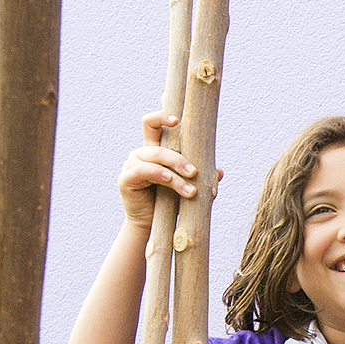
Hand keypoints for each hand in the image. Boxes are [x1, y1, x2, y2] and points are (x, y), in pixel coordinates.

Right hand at [118, 111, 221, 227]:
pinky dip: (158, 174)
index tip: (177, 120)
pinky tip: (168, 180)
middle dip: (179, 159)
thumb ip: (201, 178)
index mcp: (154, 150)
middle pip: (159, 147)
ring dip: (175, 174)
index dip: (161, 117)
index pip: (152, 124)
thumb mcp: (188, 188)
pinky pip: (142, 171)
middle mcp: (141, 154)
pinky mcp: (125, 179)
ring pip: (155, 160)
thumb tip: (219, 172)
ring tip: (190, 190)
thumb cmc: (170, 204)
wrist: (152, 226)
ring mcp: (131, 165)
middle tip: (195, 173)